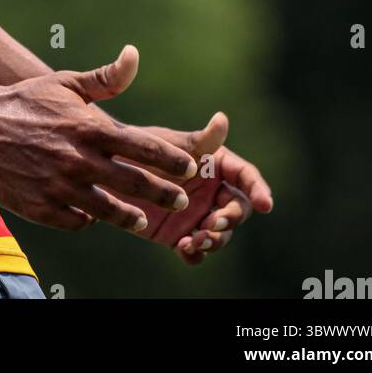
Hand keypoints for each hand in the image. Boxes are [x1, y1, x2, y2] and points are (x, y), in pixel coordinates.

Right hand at [0, 44, 200, 232]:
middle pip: (135, 184)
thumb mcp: (65, 83)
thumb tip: (134, 55)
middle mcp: (80, 160)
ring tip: (141, 221)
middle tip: (180, 200)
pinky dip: (85, 219)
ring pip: (109, 211)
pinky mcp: (42, 208)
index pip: (143, 149)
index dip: (171, 161)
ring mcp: (61, 187)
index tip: (190, 168)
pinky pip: (75, 221)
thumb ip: (105, 78)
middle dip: (163, 194)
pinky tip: (89, 214)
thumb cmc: (25, 100)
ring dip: (130, 217)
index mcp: (90, 128)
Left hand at [128, 117, 273, 264]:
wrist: (106, 170)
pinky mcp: (179, 234)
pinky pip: (195, 250)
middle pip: (237, 209)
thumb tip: (222, 119)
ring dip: (214, 240)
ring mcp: (197, 214)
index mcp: (215, 164)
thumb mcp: (168, 143)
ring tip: (195, 239)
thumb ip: (198, 140)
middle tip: (212, 224)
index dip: (258, 190)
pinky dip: (194, 253)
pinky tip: (184, 248)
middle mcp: (211, 191)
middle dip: (230, 219)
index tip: (265, 205)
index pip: (245, 177)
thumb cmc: (140, 147)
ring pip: (219, 234)